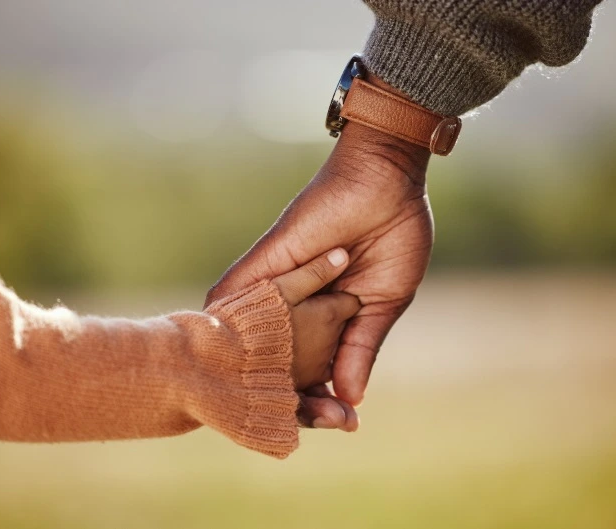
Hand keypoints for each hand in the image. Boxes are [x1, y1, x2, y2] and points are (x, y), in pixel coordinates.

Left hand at [206, 114, 432, 410]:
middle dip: (292, 396)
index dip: (322, 398)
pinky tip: (221, 361)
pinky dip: (227, 328)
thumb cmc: (394, 236)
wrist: (388, 182)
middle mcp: (296, 308)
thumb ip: (361, 347)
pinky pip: (234, 297)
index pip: (314, 369)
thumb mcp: (383, 302)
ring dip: (254, 371)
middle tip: (314, 418)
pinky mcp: (267, 261)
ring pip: (251, 338)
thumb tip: (351, 398)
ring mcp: (278, 286)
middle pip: (278, 362)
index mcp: (327, 319)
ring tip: (261, 406)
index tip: (342, 422)